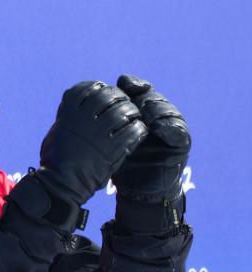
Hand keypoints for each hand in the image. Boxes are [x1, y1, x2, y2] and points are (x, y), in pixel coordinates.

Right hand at [35, 80, 147, 207]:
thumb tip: (78, 105)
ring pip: (124, 111)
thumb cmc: (55, 159)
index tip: (103, 91)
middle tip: (124, 102)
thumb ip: (68, 116)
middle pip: (109, 95)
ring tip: (134, 116)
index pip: (88, 88)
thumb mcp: (57, 130)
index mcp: (67, 112)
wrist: (61, 184)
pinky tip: (137, 131)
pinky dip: (137, 129)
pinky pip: (132, 132)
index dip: (99, 87)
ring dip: (132, 112)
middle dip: (119, 97)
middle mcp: (82, 119)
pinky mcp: (112, 149)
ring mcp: (98, 133)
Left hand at [111, 75, 190, 204]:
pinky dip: (169, 127)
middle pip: (152, 97)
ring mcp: (170, 128)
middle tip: (134, 99)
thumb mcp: (107, 136)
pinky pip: (179, 130)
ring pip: (167, 110)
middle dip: (143, 96)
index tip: (124, 82)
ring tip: (145, 112)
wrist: (136, 189)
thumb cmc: (118, 160)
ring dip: (156, 109)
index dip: (132, 84)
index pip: (137, 90)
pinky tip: (157, 127)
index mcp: (138, 110)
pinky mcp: (181, 143)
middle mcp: (155, 116)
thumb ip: (102, 117)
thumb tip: (89, 95)